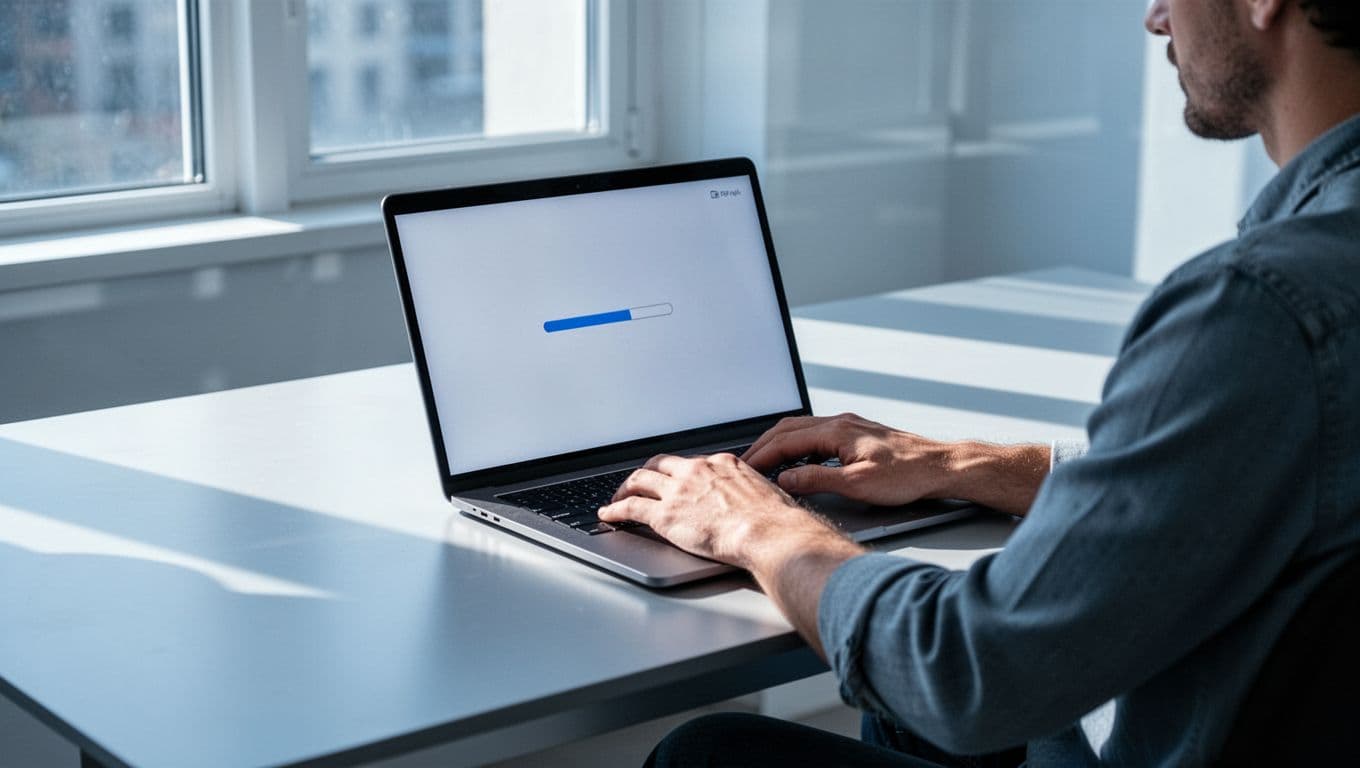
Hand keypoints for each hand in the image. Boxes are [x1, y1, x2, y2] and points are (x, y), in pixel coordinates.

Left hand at [597, 452, 852, 569]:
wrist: (768, 532)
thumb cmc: (775, 521)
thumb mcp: (765, 494)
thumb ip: (749, 494)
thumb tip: (753, 506)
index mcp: (722, 464)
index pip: (691, 463)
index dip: (678, 473)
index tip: (673, 480)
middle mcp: (696, 470)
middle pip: (660, 464)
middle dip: (646, 473)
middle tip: (638, 483)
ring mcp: (678, 491)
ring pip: (640, 480)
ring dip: (625, 488)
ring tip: (617, 497)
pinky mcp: (665, 514)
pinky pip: (630, 507)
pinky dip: (615, 510)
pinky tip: (608, 515)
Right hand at [741, 413, 955, 505]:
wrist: (940, 466)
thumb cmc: (908, 475)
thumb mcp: (858, 484)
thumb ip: (818, 480)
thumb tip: (785, 480)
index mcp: (837, 431)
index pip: (786, 441)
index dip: (761, 456)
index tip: (745, 470)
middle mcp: (840, 422)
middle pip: (788, 428)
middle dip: (763, 446)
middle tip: (745, 464)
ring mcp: (849, 426)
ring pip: (801, 428)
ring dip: (779, 444)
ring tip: (764, 462)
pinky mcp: (857, 434)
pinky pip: (816, 433)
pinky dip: (797, 444)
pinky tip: (797, 459)